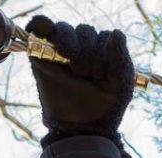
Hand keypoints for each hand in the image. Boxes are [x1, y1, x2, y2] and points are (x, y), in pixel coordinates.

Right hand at [26, 16, 134, 157]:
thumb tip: (116, 32)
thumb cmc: (103, 108)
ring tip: (74, 69)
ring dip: (72, 46)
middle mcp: (83, 49)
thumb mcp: (120, 85)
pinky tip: (49, 34)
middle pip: (85, 31)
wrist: (81, 128)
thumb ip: (120, 59)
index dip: (105, 52)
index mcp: (103, 54)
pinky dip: (43, 25)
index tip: (104, 74)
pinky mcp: (41, 54)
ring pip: (66, 30)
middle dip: (89, 53)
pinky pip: (40, 26)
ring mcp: (61, 50)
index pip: (105, 36)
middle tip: (87, 75)